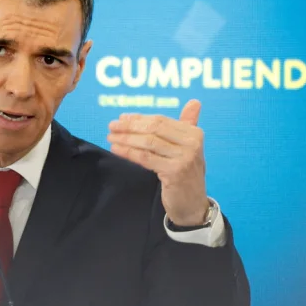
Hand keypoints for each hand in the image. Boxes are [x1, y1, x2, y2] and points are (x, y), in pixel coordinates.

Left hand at [107, 99, 209, 226]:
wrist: (193, 204)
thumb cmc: (186, 173)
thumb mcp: (189, 148)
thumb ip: (188, 124)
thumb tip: (194, 102)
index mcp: (194, 133)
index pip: (160, 120)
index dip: (139, 118)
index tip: (121, 118)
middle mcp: (192, 143)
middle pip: (154, 129)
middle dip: (130, 126)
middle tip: (112, 126)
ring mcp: (184, 158)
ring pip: (148, 142)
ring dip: (126, 138)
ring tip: (111, 137)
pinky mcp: (174, 172)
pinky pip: (146, 158)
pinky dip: (129, 152)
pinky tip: (117, 149)